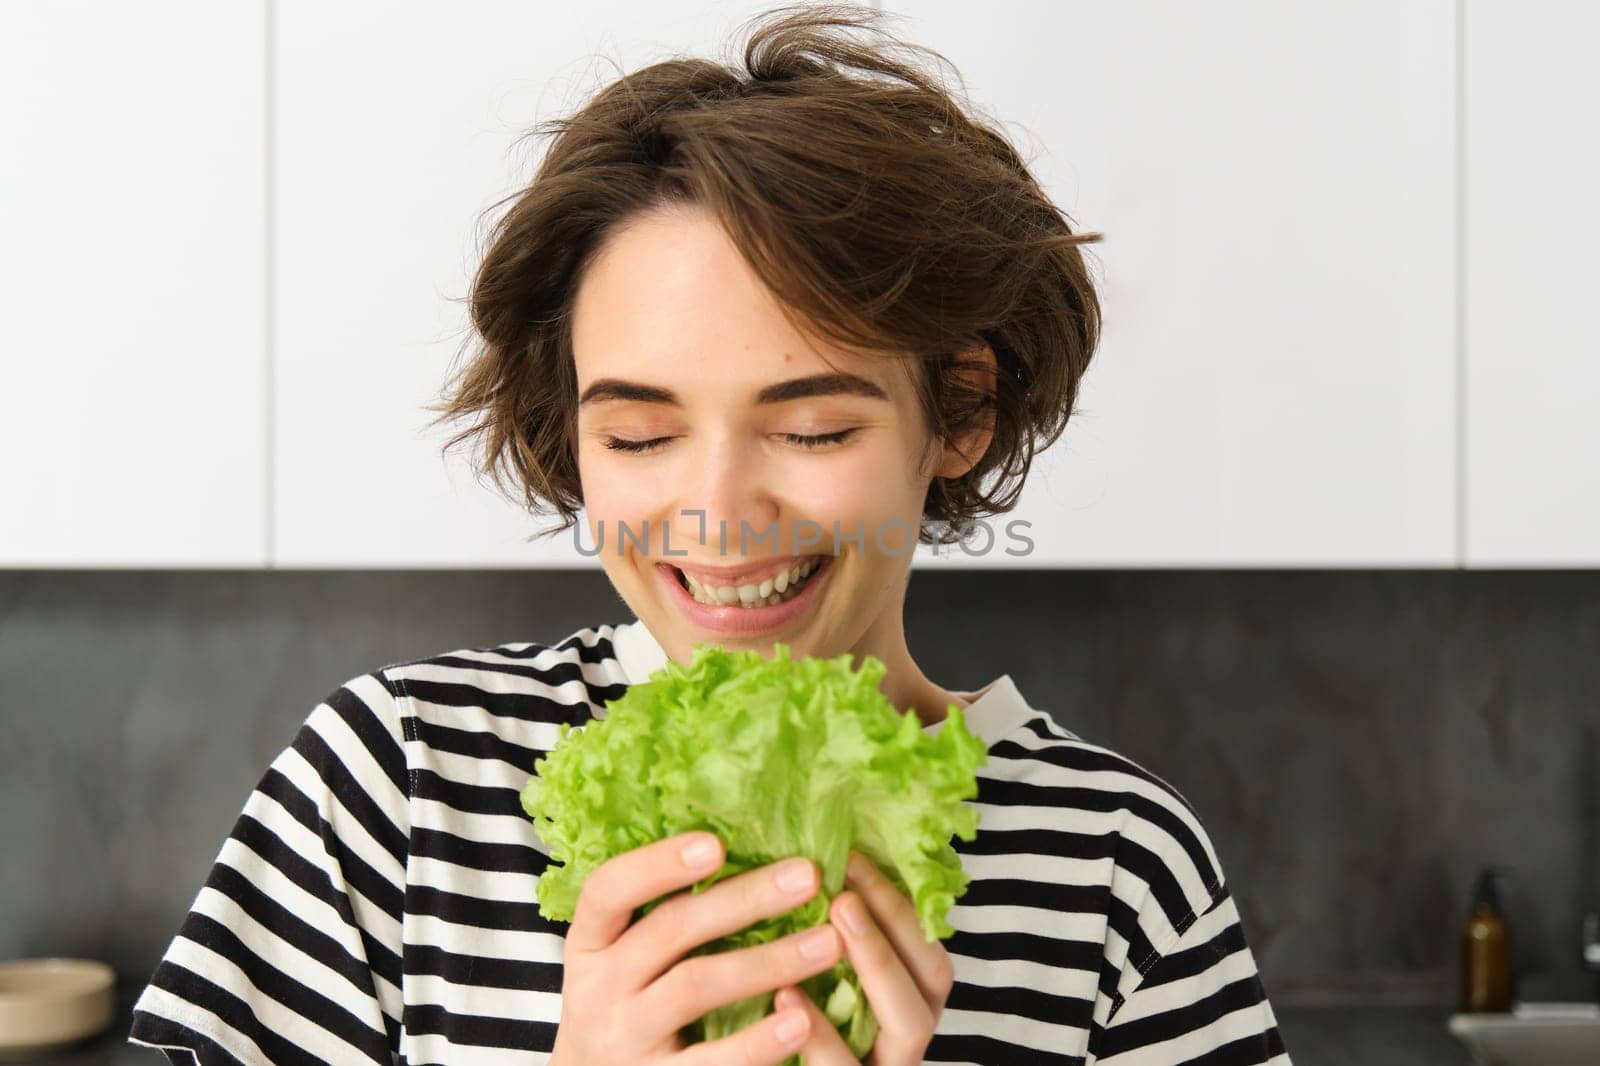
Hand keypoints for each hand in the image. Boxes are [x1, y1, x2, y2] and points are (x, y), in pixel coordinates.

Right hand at [548, 830, 842, 1064]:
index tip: (716, 843)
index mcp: (590, 942)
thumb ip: (662, 914)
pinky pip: (708, 1061)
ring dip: (768, 961)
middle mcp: (598, 987)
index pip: (608, 889)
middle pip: (670, 929)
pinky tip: (801, 1019)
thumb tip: (744, 844)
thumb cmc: (626, 1007)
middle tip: (808, 875)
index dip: (658, 863)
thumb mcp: (622, 959)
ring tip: (828, 943)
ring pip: (696, 987)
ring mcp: (623, 1038)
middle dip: (743, 899)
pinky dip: (757, 1041)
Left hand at [770, 851, 954, 1063]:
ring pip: (906, 1029)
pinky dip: (820, 1034)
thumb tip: (813, 857)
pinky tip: (786, 995)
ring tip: (827, 927)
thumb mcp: (819, 988)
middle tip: (843, 894)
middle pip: (930, 985)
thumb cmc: (791, 1041)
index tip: (852, 857)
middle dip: (893, 930)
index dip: (897, 905)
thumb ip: (831, 939)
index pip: (929, 952)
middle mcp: (907, 1043)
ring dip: (874, 969)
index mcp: (911, 1007)